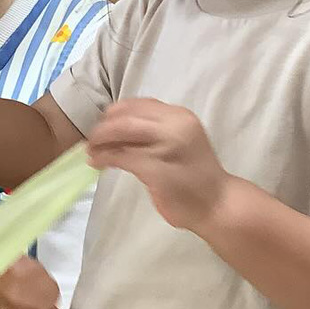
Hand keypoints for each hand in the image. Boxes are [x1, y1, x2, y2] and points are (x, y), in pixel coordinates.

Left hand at [86, 99, 234, 234]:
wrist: (219, 204)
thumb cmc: (198, 176)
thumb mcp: (182, 141)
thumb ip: (159, 131)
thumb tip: (123, 127)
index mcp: (181, 117)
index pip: (141, 104)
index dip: (117, 111)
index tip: (104, 122)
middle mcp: (174, 125)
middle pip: (126, 116)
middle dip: (104, 126)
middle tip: (92, 139)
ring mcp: (165, 146)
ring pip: (120, 132)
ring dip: (100, 141)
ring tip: (91, 150)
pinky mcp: (155, 168)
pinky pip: (120, 157)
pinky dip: (104, 158)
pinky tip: (98, 164)